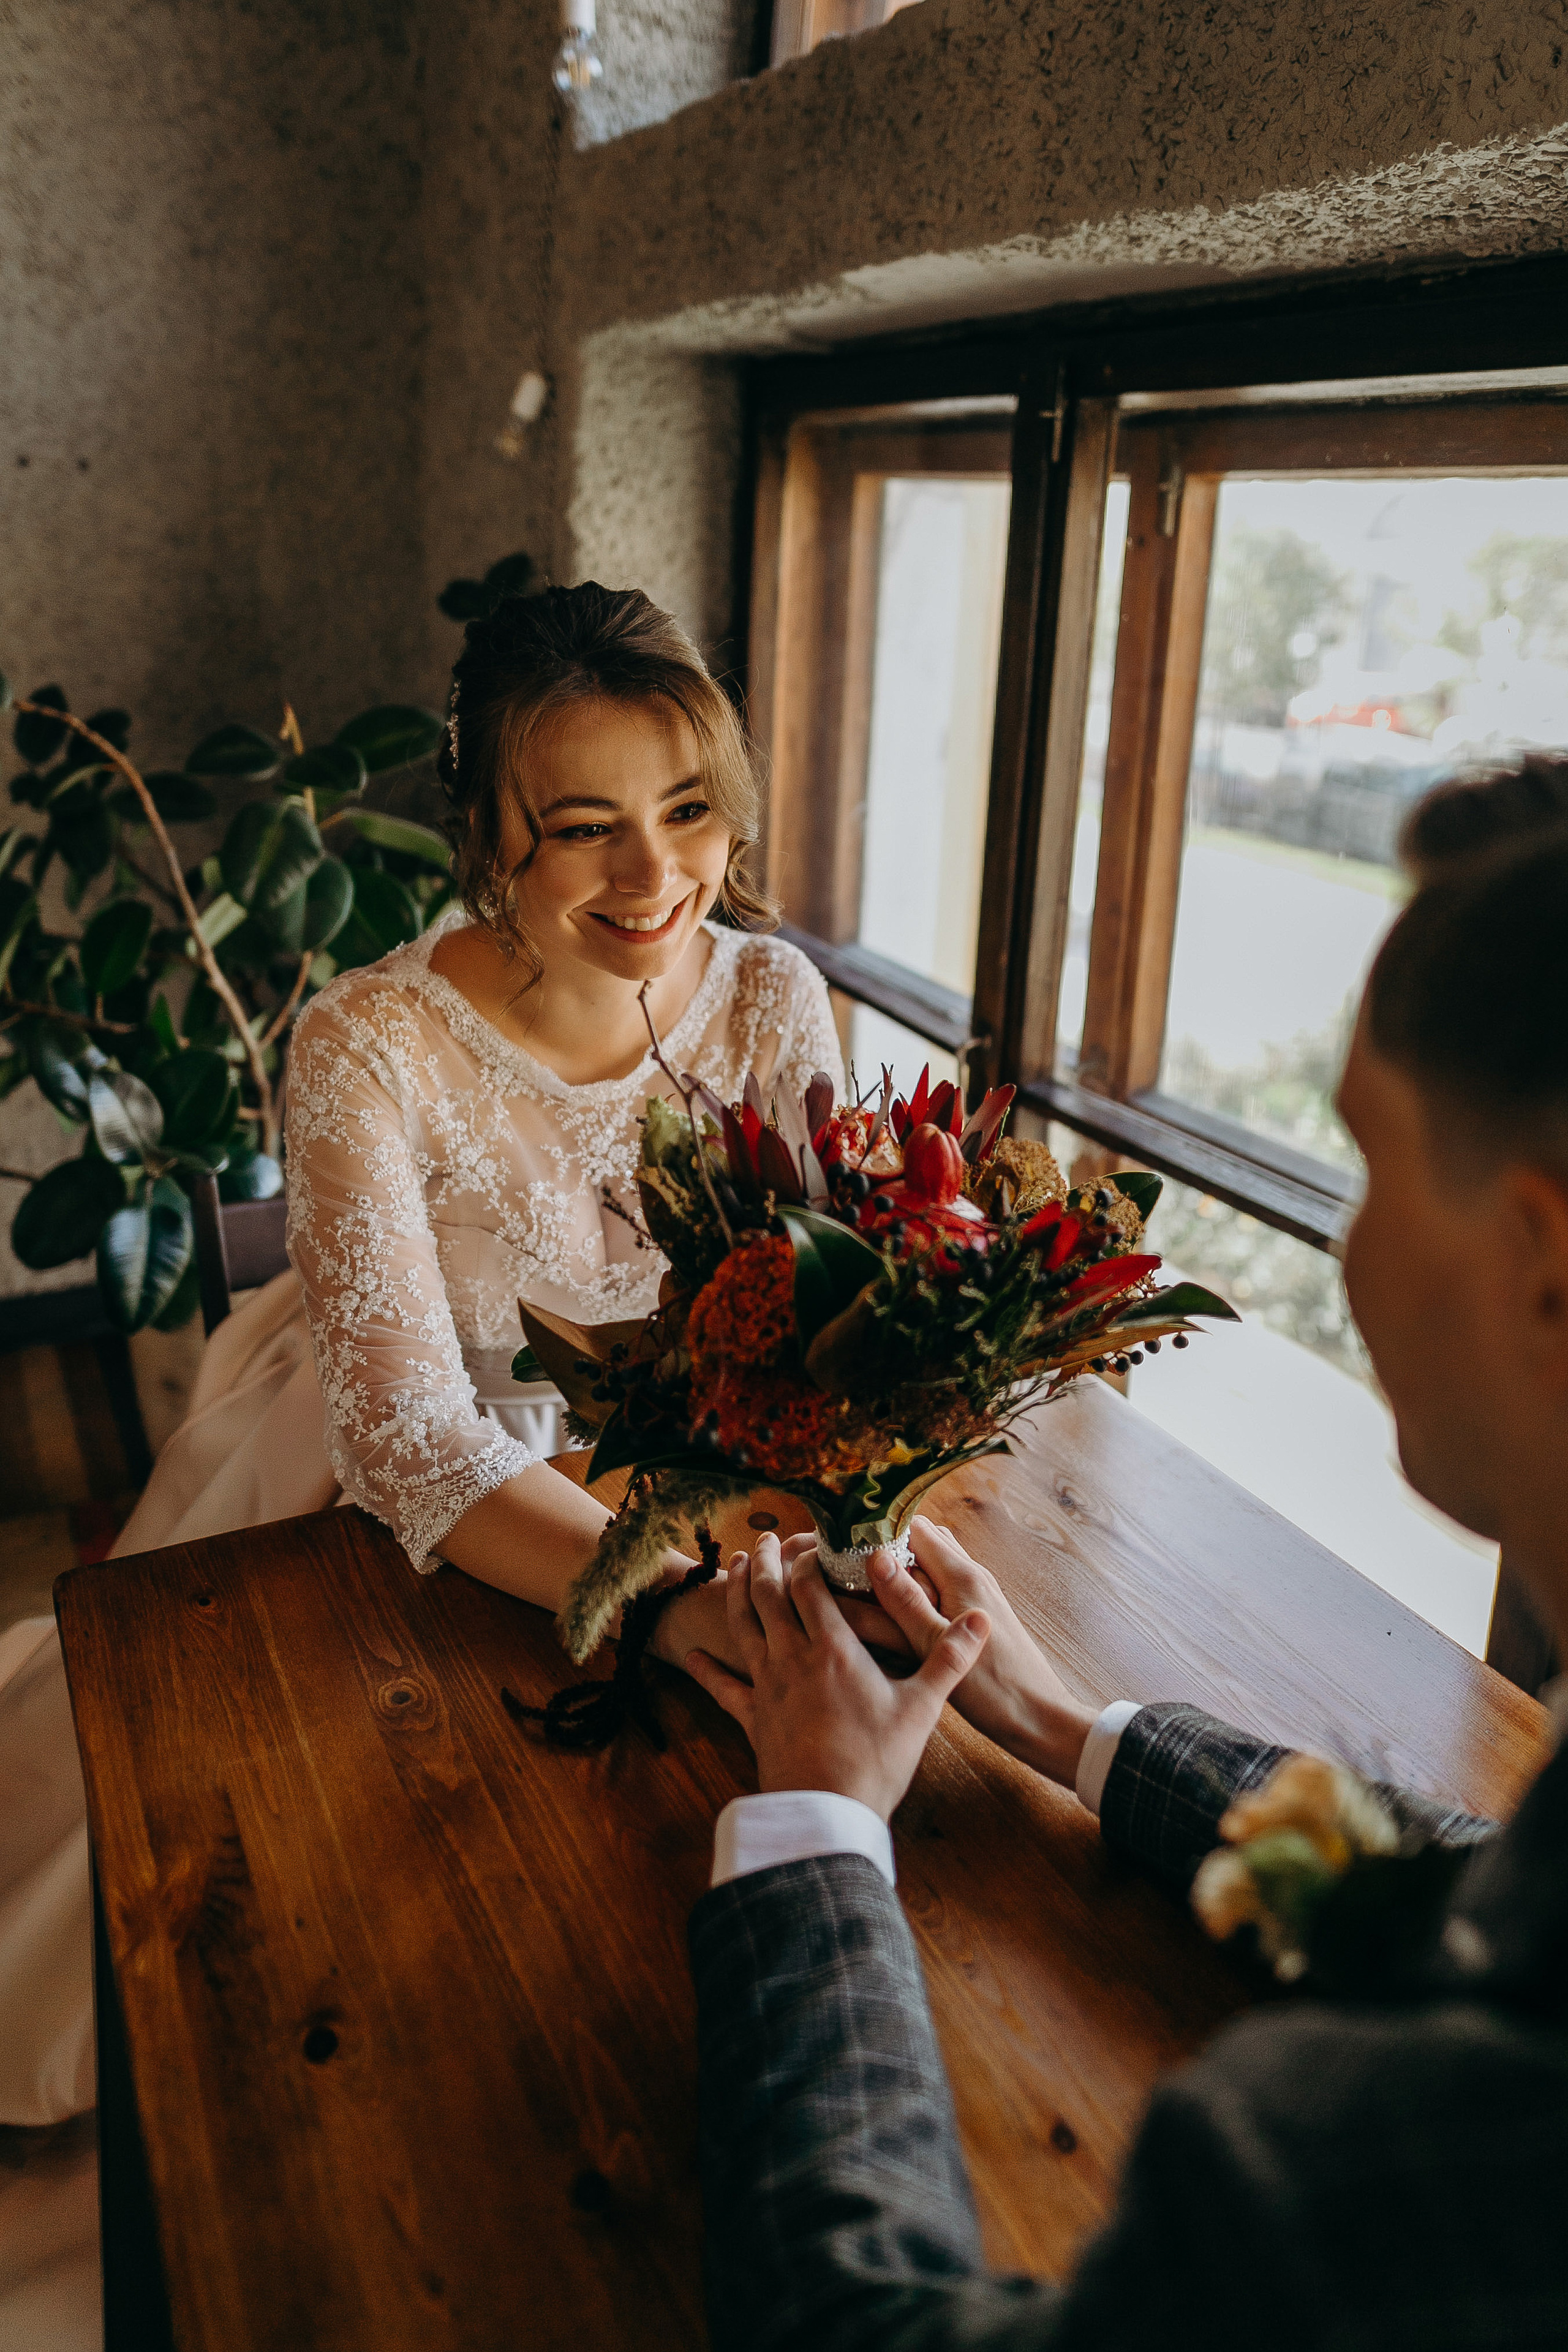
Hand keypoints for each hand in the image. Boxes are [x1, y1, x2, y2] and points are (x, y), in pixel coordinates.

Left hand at [683, 1533, 990, 1819]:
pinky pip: (724, 1688)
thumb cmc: (876, 1761)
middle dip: (767, 1563)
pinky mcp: (752, 1719)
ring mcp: (767, 1687)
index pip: (809, 1586)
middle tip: (766, 1539)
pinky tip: (690, 1656)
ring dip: (737, 1593)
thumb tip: (983, 1620)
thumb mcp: (921, 1708)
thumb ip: (949, 1659)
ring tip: (736, 1567)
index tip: (813, 1540)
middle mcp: (792, 1657)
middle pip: (769, 1596)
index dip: (808, 1558)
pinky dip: (707, 1670)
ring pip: (744, 1627)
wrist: (827, 1814)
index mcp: (832, 1648)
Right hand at [866, 1518, 1095, 1789]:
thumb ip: (904, 1600)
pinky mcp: (980, 1616)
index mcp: (962, 1576)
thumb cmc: (993, 1689)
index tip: (847, 1547)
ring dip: (905, 1573)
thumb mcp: (935, 1645)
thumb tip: (874, 1556)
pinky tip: (901, 1618)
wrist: (1040, 1718)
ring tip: (870, 1594)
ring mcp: (979, 1595)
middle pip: (924, 1542)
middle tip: (852, 1571)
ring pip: (933, 1566)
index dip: (880, 1532)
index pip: (915, 1527)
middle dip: (889, 1550)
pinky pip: (944, 1588)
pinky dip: (921, 1593)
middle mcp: (973, 1576)